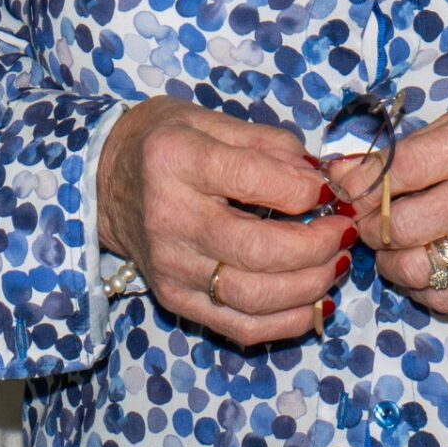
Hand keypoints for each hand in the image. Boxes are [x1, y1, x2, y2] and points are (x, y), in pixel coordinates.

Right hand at [95, 96, 352, 346]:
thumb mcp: (209, 120)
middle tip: (345, 231)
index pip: (250, 179)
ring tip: (337, 262)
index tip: (329, 191)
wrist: (102, 181)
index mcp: (175, 160)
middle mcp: (168, 218)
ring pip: (255, 295)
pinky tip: (316, 300)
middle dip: (319, 245)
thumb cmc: (165, 144)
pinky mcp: (176, 299)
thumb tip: (319, 180)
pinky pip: (241, 326)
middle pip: (258, 249)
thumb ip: (268, 145)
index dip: (304, 190)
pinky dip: (289, 321)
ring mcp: (171, 266)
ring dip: (312, 284)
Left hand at [344, 87, 447, 314]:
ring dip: (387, 258)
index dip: (360, 179)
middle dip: (367, 223)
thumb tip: (344, 171)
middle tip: (365, 214)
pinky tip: (419, 262)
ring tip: (389, 240)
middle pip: (403, 225)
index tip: (344, 180)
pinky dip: (418, 286)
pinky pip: (444, 297)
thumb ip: (412, 144)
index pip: (402, 169)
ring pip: (417, 267)